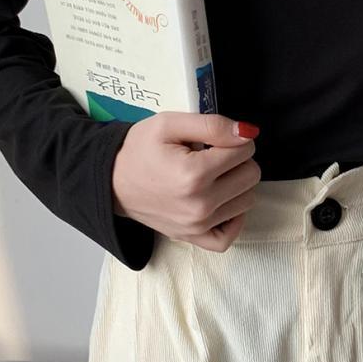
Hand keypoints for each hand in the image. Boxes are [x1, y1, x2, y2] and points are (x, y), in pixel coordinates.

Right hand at [111, 111, 260, 252]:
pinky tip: (221, 201)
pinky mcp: (193, 237)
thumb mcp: (170, 123)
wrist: (111, 180)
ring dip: (237, 184)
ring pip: (247, 200)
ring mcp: (197, 225)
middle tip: (212, 156)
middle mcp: (199, 205)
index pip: (244, 150)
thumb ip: (212, 125)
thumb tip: (248, 133)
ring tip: (212, 175)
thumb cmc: (139, 149)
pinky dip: (233, 218)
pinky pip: (230, 235)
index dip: (233, 138)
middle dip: (238, 160)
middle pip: (251, 176)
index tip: (213, 140)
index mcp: (194, 174)